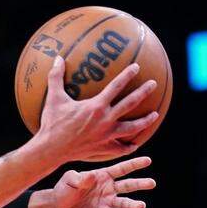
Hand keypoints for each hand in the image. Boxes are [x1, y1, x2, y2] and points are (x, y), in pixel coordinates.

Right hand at [36, 56, 159, 162]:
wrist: (51, 149)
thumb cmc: (52, 123)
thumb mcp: (53, 98)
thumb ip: (56, 77)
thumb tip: (58, 58)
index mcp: (96, 106)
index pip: (116, 86)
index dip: (127, 75)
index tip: (137, 67)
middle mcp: (106, 120)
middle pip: (130, 103)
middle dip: (144, 92)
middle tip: (154, 84)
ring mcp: (107, 135)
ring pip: (132, 127)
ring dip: (145, 121)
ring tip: (155, 115)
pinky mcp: (104, 148)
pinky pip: (121, 148)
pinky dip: (129, 146)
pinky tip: (135, 144)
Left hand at [52, 156, 155, 207]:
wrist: (57, 207)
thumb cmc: (65, 188)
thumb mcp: (70, 179)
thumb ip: (80, 178)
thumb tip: (92, 176)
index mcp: (103, 176)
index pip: (121, 169)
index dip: (134, 164)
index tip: (148, 160)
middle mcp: (109, 189)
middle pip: (128, 185)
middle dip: (140, 184)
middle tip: (152, 183)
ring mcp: (107, 203)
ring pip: (124, 203)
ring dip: (133, 204)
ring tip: (142, 205)